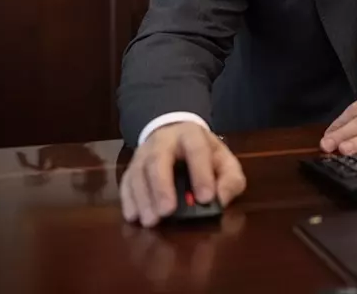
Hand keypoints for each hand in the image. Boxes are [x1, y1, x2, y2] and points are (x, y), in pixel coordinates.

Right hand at [119, 122, 246, 226]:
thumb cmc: (203, 154)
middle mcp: (163, 142)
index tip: (206, 199)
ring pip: (138, 172)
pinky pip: (125, 182)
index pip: (196, 150)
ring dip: (143, 198)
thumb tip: (221, 199)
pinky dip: (128, 200)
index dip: (201, 173)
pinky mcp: (131, 167)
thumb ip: (230, 180)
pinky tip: (133, 216)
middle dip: (162, 186)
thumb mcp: (224, 161)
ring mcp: (143, 154)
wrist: (175, 135)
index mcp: (191, 136)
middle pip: (158, 160)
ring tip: (151, 221)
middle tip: (167, 211)